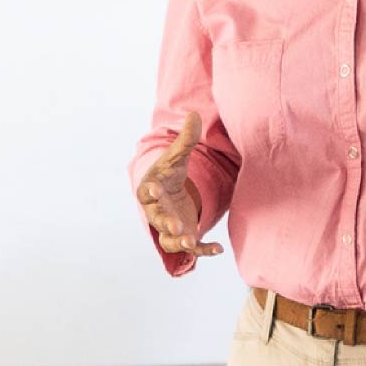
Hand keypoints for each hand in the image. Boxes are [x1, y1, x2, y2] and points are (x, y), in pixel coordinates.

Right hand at [139, 113, 207, 258]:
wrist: (170, 193)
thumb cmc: (169, 174)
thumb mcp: (177, 157)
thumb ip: (186, 140)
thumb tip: (194, 114)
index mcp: (149, 191)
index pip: (146, 193)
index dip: (150, 192)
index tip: (154, 189)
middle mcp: (156, 212)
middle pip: (158, 220)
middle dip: (166, 223)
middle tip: (176, 225)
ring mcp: (170, 228)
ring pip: (170, 240)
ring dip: (180, 243)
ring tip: (192, 241)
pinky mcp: (185, 237)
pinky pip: (192, 248)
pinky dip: (203, 250)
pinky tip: (218, 248)